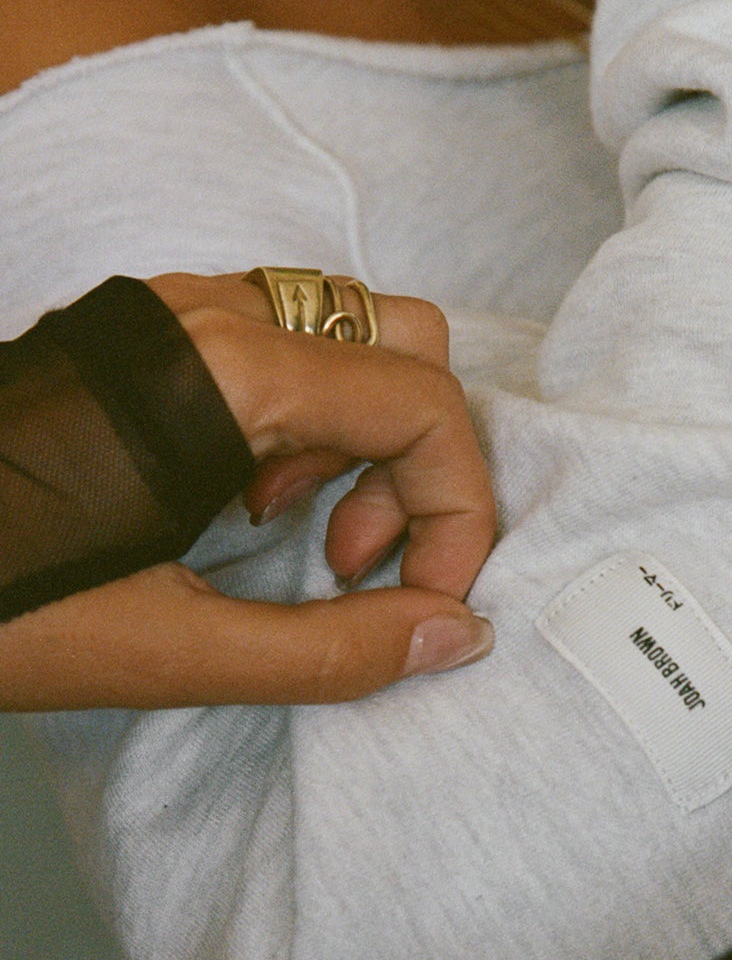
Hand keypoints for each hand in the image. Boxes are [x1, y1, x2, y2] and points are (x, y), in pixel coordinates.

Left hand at [0, 274, 497, 709]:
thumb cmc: (2, 600)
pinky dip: (308, 419)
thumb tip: (457, 632)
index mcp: (231, 377)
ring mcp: (182, 308)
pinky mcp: (155, 330)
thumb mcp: (173, 650)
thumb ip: (332, 648)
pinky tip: (244, 499)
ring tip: (296, 535)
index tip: (424, 602)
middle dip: (417, 464)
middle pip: (409, 345)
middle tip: (350, 560)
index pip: (425, 407)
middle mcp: (216, 313)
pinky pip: (285, 343)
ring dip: (364, 440)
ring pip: (351, 335)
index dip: (457, 514)